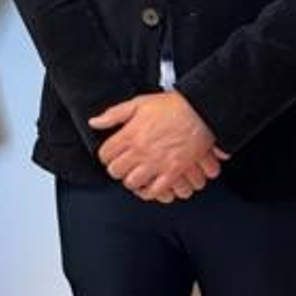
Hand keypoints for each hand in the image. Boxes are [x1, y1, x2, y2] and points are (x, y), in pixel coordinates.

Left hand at [90, 92, 223, 202]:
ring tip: (134, 175)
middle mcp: (141, 151)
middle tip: (121, 166)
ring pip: (132, 183)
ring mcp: (156, 163)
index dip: (105, 155)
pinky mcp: (173, 172)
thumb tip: (95, 122)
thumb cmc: (172, 106)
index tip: (110, 155)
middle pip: (116, 171)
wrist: (200, 112)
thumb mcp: (138, 103)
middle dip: (116, 169)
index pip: (105, 154)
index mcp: (130, 134)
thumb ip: (113, 114)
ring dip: (130, 180)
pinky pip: (155, 191)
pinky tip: (147, 186)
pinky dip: (148, 192)